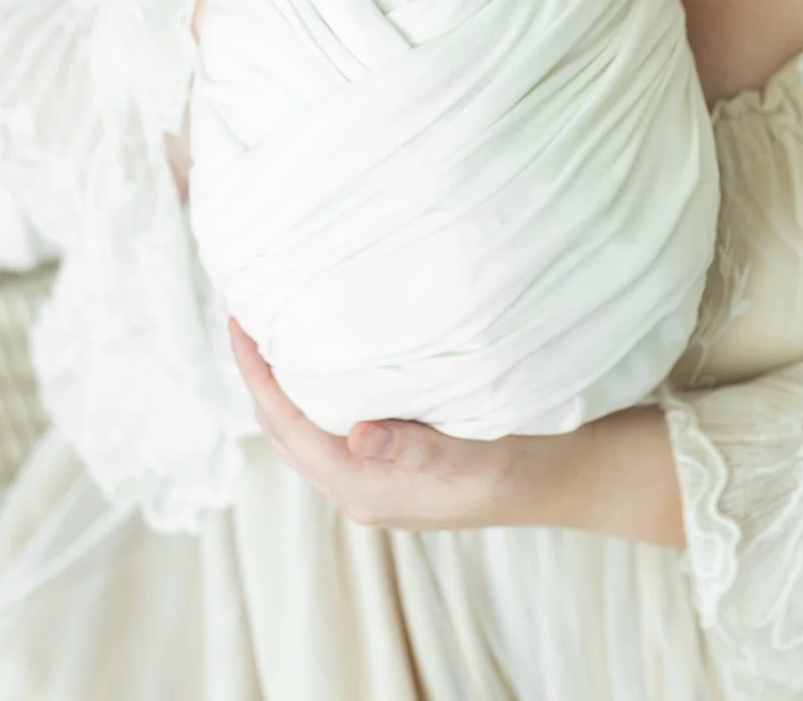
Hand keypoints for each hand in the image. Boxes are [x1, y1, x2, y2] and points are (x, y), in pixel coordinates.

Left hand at [227, 319, 537, 530]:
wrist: (564, 482)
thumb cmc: (524, 467)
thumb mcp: (476, 457)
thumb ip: (417, 448)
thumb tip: (356, 437)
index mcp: (365, 488)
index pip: (288, 426)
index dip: (257, 375)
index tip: (238, 321)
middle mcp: (358, 489)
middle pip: (284, 429)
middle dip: (259, 375)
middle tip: (246, 312)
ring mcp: (372, 481)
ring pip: (304, 430)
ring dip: (283, 383)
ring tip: (274, 327)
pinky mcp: (389, 468)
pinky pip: (330, 428)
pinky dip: (313, 392)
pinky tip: (323, 359)